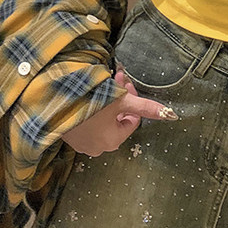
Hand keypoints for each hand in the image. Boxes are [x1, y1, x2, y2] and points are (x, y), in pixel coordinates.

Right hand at [60, 69, 178, 157]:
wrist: (55, 100)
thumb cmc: (92, 102)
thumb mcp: (122, 101)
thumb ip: (146, 108)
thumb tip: (172, 115)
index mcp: (113, 142)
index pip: (132, 120)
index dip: (132, 99)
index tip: (125, 83)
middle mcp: (98, 148)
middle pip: (119, 120)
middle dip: (121, 99)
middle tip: (118, 79)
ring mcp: (83, 144)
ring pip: (104, 120)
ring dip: (108, 102)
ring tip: (106, 84)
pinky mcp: (71, 136)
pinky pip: (89, 124)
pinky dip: (94, 110)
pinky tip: (92, 96)